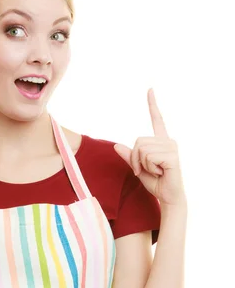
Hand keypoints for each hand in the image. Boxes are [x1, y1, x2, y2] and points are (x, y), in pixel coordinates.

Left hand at [113, 88, 185, 205]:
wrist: (168, 197)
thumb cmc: (156, 183)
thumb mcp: (138, 168)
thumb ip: (129, 157)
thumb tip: (115, 146)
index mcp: (161, 141)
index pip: (157, 119)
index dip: (152, 104)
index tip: (149, 89)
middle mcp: (167, 141)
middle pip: (138, 141)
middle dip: (135, 159)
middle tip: (146, 170)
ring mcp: (171, 147)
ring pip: (141, 149)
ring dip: (142, 164)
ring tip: (155, 171)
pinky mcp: (172, 155)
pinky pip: (148, 157)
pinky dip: (148, 168)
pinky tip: (160, 172)